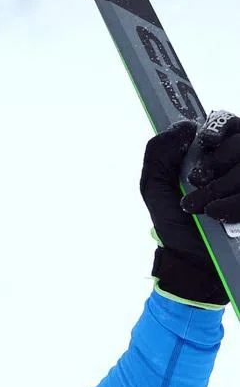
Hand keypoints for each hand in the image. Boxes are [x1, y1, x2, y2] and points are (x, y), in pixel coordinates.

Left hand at [140, 111, 239, 305]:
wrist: (193, 263)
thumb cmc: (175, 224)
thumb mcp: (155, 189)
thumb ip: (159, 154)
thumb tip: (184, 126)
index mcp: (214, 153)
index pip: (227, 123)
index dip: (220, 126)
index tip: (207, 140)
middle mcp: (237, 165)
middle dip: (216, 163)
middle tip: (198, 182)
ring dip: (220, 187)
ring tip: (201, 206)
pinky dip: (232, 204)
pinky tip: (215, 214)